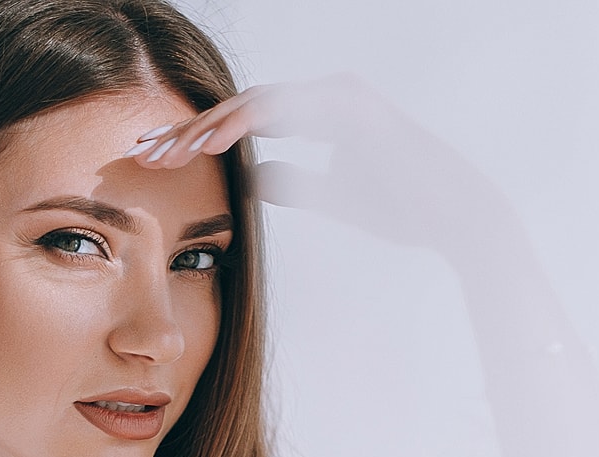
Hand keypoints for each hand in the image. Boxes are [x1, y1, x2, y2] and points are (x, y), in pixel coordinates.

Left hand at [126, 74, 518, 258]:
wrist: (455, 220)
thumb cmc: (401, 209)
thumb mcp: (328, 196)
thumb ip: (287, 180)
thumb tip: (245, 177)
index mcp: (321, 112)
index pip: (245, 121)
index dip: (198, 139)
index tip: (156, 160)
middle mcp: (327, 95)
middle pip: (240, 106)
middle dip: (188, 130)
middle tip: (143, 152)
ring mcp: (340, 94)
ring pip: (254, 102)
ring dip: (205, 127)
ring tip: (165, 152)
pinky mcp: (350, 105)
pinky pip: (283, 109)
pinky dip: (240, 124)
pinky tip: (206, 145)